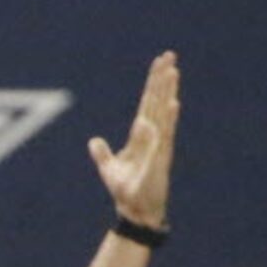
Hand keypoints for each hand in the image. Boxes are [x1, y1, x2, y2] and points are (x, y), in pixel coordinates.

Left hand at [91, 51, 178, 228]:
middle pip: (157, 102)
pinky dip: (166, 121)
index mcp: (141, 137)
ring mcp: (158, 145)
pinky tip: (173, 104)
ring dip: (167, 93)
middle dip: (162, 80)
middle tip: (169, 55)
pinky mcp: (159, 158)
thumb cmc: (127, 191)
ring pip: (163, 113)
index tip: (159, 64)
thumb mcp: (109, 169)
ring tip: (173, 72)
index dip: (152, 85)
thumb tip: (93, 141)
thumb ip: (103, 154)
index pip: (147, 105)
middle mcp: (153, 136)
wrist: (135, 211)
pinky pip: (163, 136)